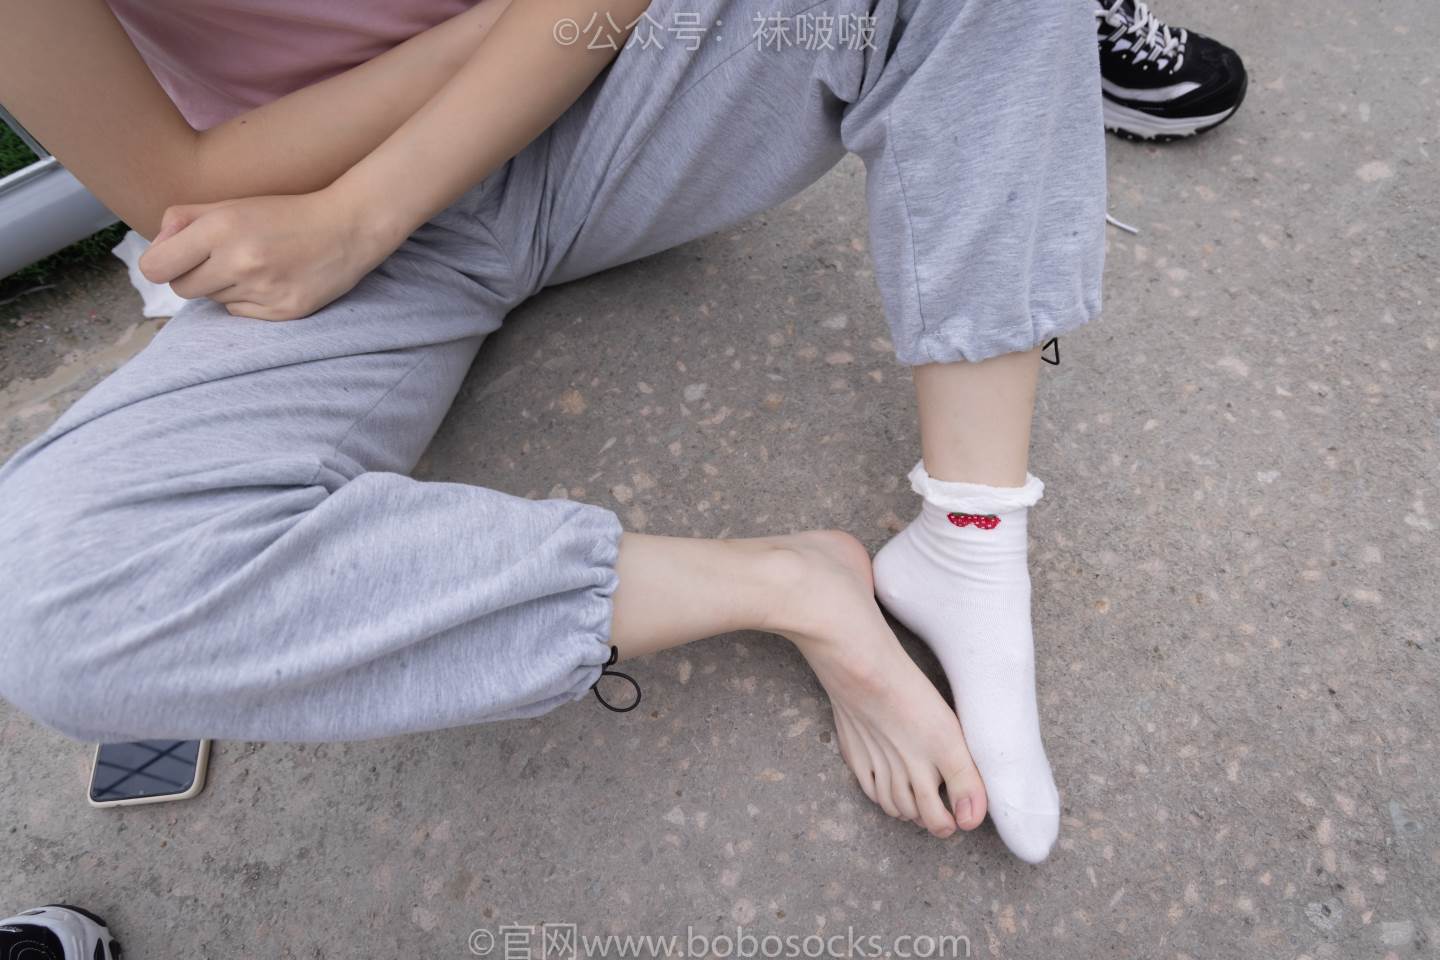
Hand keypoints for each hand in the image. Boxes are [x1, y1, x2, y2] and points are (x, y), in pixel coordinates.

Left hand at [138, 188, 400, 320]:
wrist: (347, 228)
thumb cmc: (284, 213)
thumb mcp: (230, 203)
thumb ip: (183, 219)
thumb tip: (156, 246)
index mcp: (220, 228)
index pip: (156, 267)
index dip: (160, 263)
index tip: (175, 259)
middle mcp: (239, 262)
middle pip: (182, 289)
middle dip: (192, 276)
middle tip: (217, 261)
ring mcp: (263, 290)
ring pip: (213, 301)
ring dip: (224, 287)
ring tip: (253, 266)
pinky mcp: (283, 311)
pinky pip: (241, 313)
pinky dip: (248, 300)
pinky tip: (270, 281)